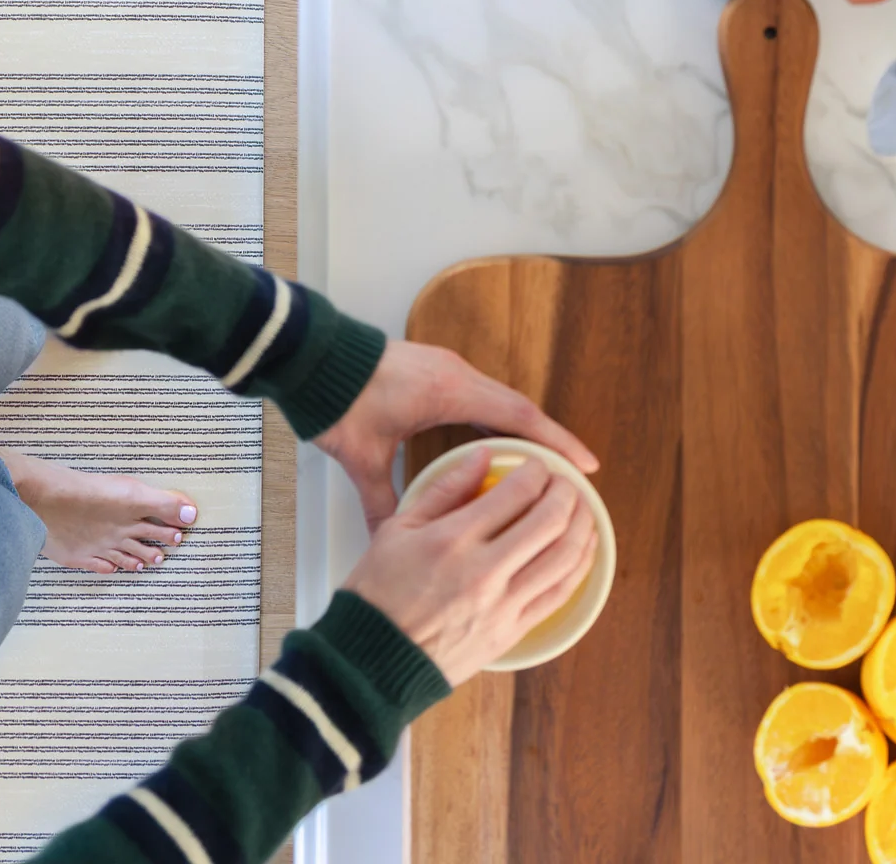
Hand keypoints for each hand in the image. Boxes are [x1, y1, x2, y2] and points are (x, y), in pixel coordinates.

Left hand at [313, 339, 599, 530]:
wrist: (309, 355)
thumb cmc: (338, 398)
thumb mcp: (362, 456)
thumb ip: (380, 499)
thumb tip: (388, 540)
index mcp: (448, 390)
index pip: (517, 416)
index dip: (556, 442)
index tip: (586, 465)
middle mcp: (454, 374)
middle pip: (517, 408)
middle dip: (548, 441)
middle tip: (574, 474)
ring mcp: (444, 368)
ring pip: (498, 400)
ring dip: (523, 429)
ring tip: (544, 466)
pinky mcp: (432, 369)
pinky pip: (479, 395)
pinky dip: (497, 420)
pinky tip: (498, 446)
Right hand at [343, 446, 598, 685]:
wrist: (373, 661)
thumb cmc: (379, 593)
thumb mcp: (398, 528)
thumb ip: (445, 489)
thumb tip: (481, 456)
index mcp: (453, 540)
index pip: (516, 493)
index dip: (537, 471)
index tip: (537, 465)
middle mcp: (484, 572)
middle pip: (550, 521)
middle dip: (567, 492)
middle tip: (564, 482)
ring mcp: (503, 606)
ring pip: (564, 558)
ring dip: (583, 527)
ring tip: (582, 509)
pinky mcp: (512, 632)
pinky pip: (559, 595)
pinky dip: (579, 567)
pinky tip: (582, 549)